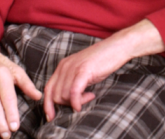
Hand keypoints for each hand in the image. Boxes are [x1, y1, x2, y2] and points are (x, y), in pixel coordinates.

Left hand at [43, 20, 164, 119]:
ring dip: (76, 102)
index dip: (48, 105)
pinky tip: (84, 103)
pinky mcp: (83, 71)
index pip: (48, 89)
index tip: (52, 117)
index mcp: (62, 66)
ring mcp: (73, 68)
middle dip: (67, 104)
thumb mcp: (82, 71)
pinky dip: (77, 102)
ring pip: (64, 95)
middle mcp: (65, 66)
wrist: (117, 47)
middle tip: (83, 100)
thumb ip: (71, 82)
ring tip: (90, 95)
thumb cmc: (101, 61)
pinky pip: (74, 92)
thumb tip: (65, 101)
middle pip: (56, 95)